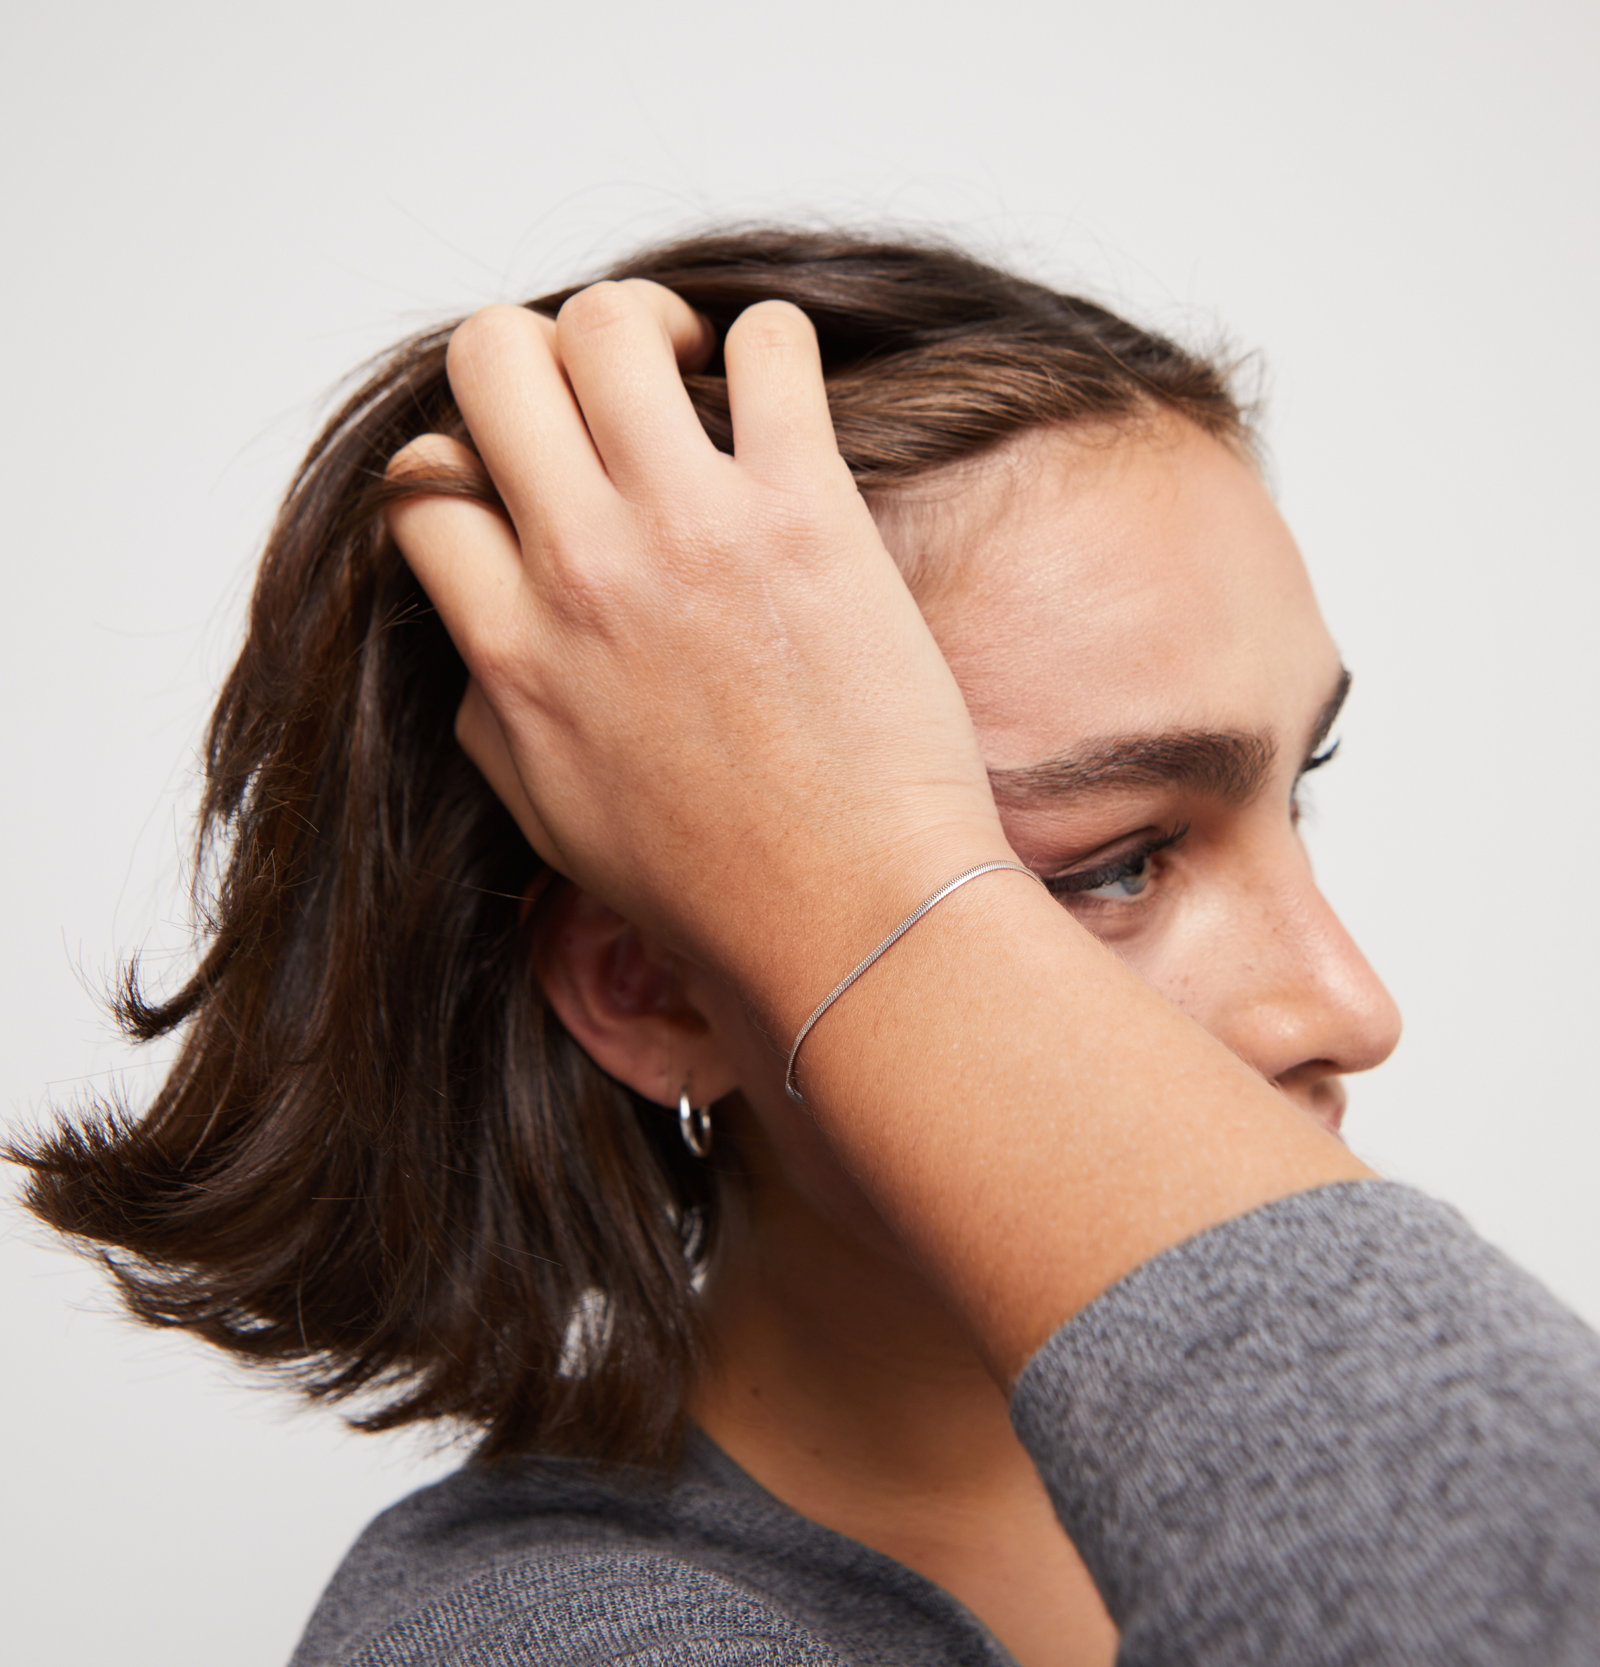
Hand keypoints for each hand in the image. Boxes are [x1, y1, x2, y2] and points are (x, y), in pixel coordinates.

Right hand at [384, 281, 1007, 1036]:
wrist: (850, 919)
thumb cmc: (713, 888)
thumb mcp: (549, 817)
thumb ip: (491, 710)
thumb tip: (480, 641)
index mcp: (510, 650)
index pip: (422, 486)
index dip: (462, 469)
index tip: (520, 494)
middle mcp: (582, 571)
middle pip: (491, 359)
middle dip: (531, 359)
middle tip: (598, 404)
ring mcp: (690, 530)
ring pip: (608, 322)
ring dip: (643, 328)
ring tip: (689, 374)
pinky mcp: (803, 510)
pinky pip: (769, 345)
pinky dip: (772, 346)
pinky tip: (783, 400)